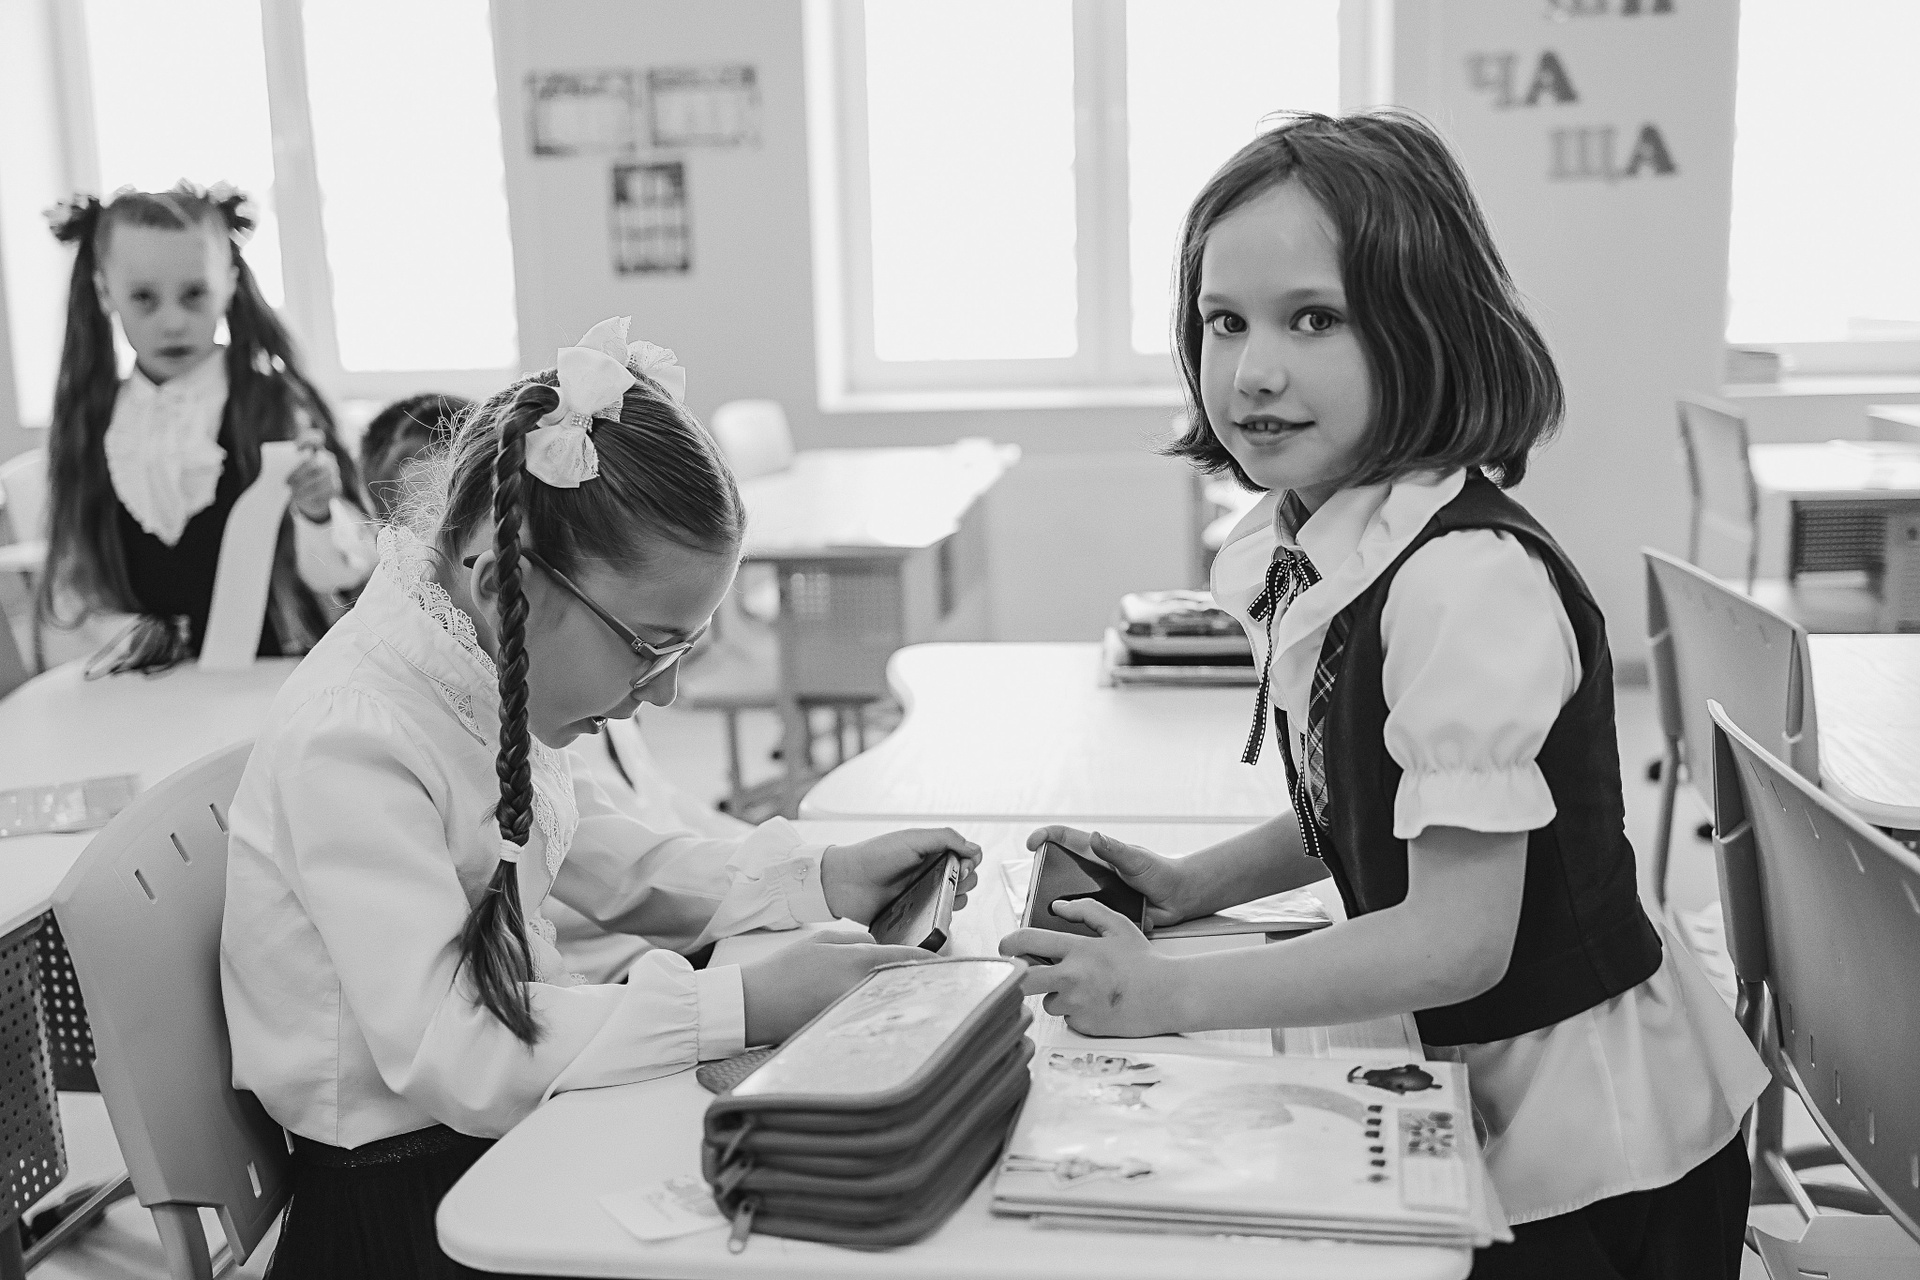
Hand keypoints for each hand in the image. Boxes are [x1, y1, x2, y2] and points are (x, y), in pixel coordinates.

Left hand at [289, 445, 341, 522]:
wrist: (312, 496)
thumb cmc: (297, 478)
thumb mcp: (291, 468)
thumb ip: (286, 464)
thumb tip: (272, 468)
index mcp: (317, 449)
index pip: (316, 438)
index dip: (308, 440)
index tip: (296, 449)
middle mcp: (328, 459)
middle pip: (315, 464)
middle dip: (299, 474)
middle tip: (286, 482)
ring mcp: (334, 473)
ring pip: (319, 480)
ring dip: (303, 488)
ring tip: (291, 493)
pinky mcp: (336, 487)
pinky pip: (323, 492)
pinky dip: (309, 496)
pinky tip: (299, 498)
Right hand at [738, 930, 930, 1043]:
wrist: (752, 1005)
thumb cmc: (784, 969)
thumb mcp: (821, 940)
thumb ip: (856, 940)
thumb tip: (878, 947)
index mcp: (858, 962)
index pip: (907, 960)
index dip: (930, 961)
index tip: (946, 963)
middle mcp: (861, 989)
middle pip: (904, 986)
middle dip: (920, 983)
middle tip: (936, 981)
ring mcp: (853, 1013)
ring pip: (890, 1004)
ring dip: (902, 1000)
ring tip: (915, 997)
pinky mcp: (843, 1030)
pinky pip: (871, 1019)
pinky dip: (880, 1014)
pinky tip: (883, 1013)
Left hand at [819, 828, 981, 923]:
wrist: (846, 882)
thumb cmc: (875, 856)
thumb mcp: (912, 839)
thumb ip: (945, 838)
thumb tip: (974, 849)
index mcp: (932, 852)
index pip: (967, 856)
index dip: (970, 861)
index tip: (961, 865)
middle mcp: (932, 872)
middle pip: (967, 879)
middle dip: (966, 880)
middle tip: (952, 879)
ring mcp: (925, 893)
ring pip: (957, 899)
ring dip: (957, 898)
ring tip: (941, 896)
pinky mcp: (917, 914)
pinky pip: (939, 918)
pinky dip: (943, 915)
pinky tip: (934, 911)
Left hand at [998, 899, 1173, 1036]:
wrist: (1168, 996)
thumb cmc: (1143, 961)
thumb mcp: (1118, 925)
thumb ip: (1086, 910)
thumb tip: (1058, 907)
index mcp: (1077, 949)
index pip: (1026, 942)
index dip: (1008, 944)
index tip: (1006, 947)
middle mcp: (1072, 978)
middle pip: (1022, 981)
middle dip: (1017, 977)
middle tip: (1026, 973)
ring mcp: (1076, 1005)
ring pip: (1047, 1001)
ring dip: (1057, 995)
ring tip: (1085, 988)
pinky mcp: (1083, 1026)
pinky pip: (1067, 1018)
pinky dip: (1075, 1012)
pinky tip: (1096, 1003)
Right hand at [1025, 826, 1196, 927]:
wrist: (1179, 899)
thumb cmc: (1161, 872)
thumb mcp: (1137, 860)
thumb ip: (1116, 850)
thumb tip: (1095, 837)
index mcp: (1098, 853)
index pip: (1065, 838)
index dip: (1045, 837)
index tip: (1031, 844)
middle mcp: (1092, 873)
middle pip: (1058, 872)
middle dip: (1041, 879)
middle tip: (1032, 889)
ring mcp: (1096, 894)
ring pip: (1068, 901)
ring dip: (1057, 908)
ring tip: (1047, 917)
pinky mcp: (1103, 914)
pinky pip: (1085, 921)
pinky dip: (1077, 927)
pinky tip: (1071, 936)